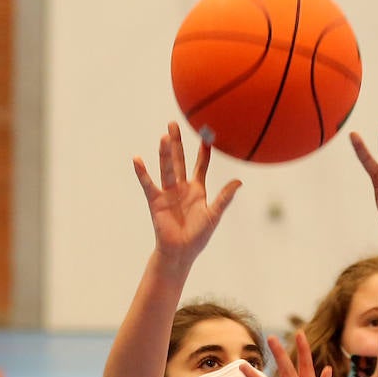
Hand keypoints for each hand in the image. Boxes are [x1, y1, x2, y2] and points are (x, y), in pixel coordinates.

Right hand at [132, 123, 240, 265]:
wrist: (181, 252)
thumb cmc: (198, 236)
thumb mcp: (214, 215)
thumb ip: (224, 197)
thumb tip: (239, 181)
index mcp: (196, 189)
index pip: (200, 165)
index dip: (203, 151)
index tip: (206, 135)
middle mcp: (181, 187)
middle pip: (179, 160)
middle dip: (176, 143)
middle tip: (173, 124)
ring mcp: (167, 192)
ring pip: (166, 168)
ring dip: (165, 153)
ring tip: (164, 136)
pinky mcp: (156, 200)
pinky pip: (148, 184)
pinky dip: (142, 172)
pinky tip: (137, 159)